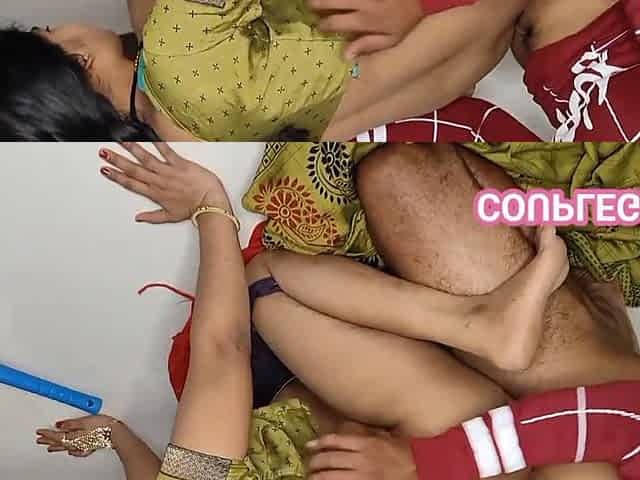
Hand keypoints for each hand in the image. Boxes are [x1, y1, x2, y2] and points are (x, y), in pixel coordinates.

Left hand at [36, 415, 121, 456]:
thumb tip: (59, 425)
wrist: (115, 433)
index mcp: (73, 436)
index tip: (39, 432)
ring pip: (66, 447)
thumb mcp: (84, 420)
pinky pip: (75, 450)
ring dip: (56, 447)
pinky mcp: (89, 447)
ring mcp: (82, 446)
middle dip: (48, 441)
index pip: (56, 435)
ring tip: (49, 447)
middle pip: (59, 442)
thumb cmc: (102, 426)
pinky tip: (69, 451)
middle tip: (40, 440)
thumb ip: (70, 423)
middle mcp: (76, 443)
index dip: (46, 433)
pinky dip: (70, 450)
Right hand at [99, 142, 231, 223]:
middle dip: (117, 161)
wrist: (210, 204)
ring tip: (121, 142)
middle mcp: (159, 181)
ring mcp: (169, 172)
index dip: (116, 176)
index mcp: (155, 193)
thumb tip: (139, 218)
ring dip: (132, 150)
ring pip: (146, 159)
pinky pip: (167, 152)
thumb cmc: (193, 209)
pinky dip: (158, 144)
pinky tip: (147, 136)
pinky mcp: (180, 164)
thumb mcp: (171, 217)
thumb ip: (153, 217)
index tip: (105, 170)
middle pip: (133, 169)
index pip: (131, 184)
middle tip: (104, 153)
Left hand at [306, 432, 418, 479]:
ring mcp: (362, 475)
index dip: (318, 443)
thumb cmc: (403, 453)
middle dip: (314, 462)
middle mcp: (361, 458)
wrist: (419, 470)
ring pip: (330, 476)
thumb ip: (366, 435)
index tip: (309, 446)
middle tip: (309, 465)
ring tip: (311, 477)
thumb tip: (347, 429)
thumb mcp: (384, 438)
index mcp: (365, 443)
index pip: (334, 441)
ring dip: (317, 477)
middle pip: (329, 459)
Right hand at [308, 0, 423, 58]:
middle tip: (308, 6)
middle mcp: (362, 2)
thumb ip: (367, 45)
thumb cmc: (406, 21)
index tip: (318, 27)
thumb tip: (345, 56)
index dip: (323, 25)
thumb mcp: (390, 40)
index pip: (335, 22)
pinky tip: (334, 0)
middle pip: (331, 1)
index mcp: (365, 19)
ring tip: (314, 1)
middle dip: (317, 3)